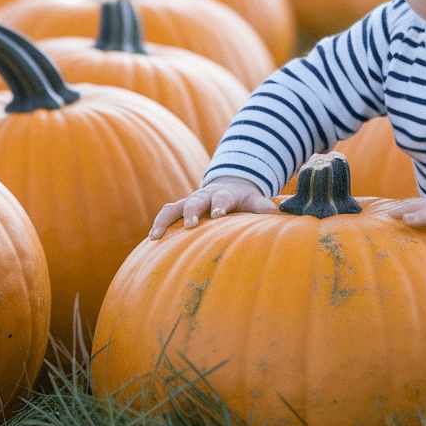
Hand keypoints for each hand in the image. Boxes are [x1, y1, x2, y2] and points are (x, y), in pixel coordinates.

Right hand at [149, 177, 277, 238]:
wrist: (230, 184)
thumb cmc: (244, 199)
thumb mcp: (254, 200)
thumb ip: (261, 206)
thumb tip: (273, 210)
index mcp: (225, 194)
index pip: (222, 197)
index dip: (219, 205)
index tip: (217, 214)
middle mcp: (205, 195)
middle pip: (195, 200)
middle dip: (191, 211)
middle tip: (189, 225)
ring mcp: (191, 201)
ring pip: (174, 207)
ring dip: (165, 220)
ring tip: (156, 236)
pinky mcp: (181, 208)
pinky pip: (167, 213)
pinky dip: (158, 224)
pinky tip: (152, 241)